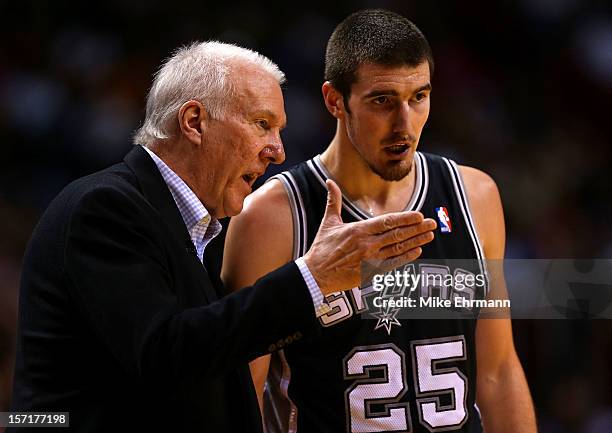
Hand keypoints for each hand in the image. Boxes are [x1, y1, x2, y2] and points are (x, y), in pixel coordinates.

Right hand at [302, 179, 435, 294]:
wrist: (316, 275)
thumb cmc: (322, 248)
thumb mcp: (328, 222)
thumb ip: (333, 201)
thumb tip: (329, 181)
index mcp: (358, 230)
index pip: (387, 222)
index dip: (405, 219)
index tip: (419, 215)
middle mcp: (367, 244)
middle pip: (397, 235)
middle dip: (417, 229)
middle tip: (432, 223)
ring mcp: (370, 259)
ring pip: (398, 249)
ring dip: (416, 241)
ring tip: (429, 235)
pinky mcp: (370, 272)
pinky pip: (393, 264)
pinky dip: (406, 257)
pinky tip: (417, 251)